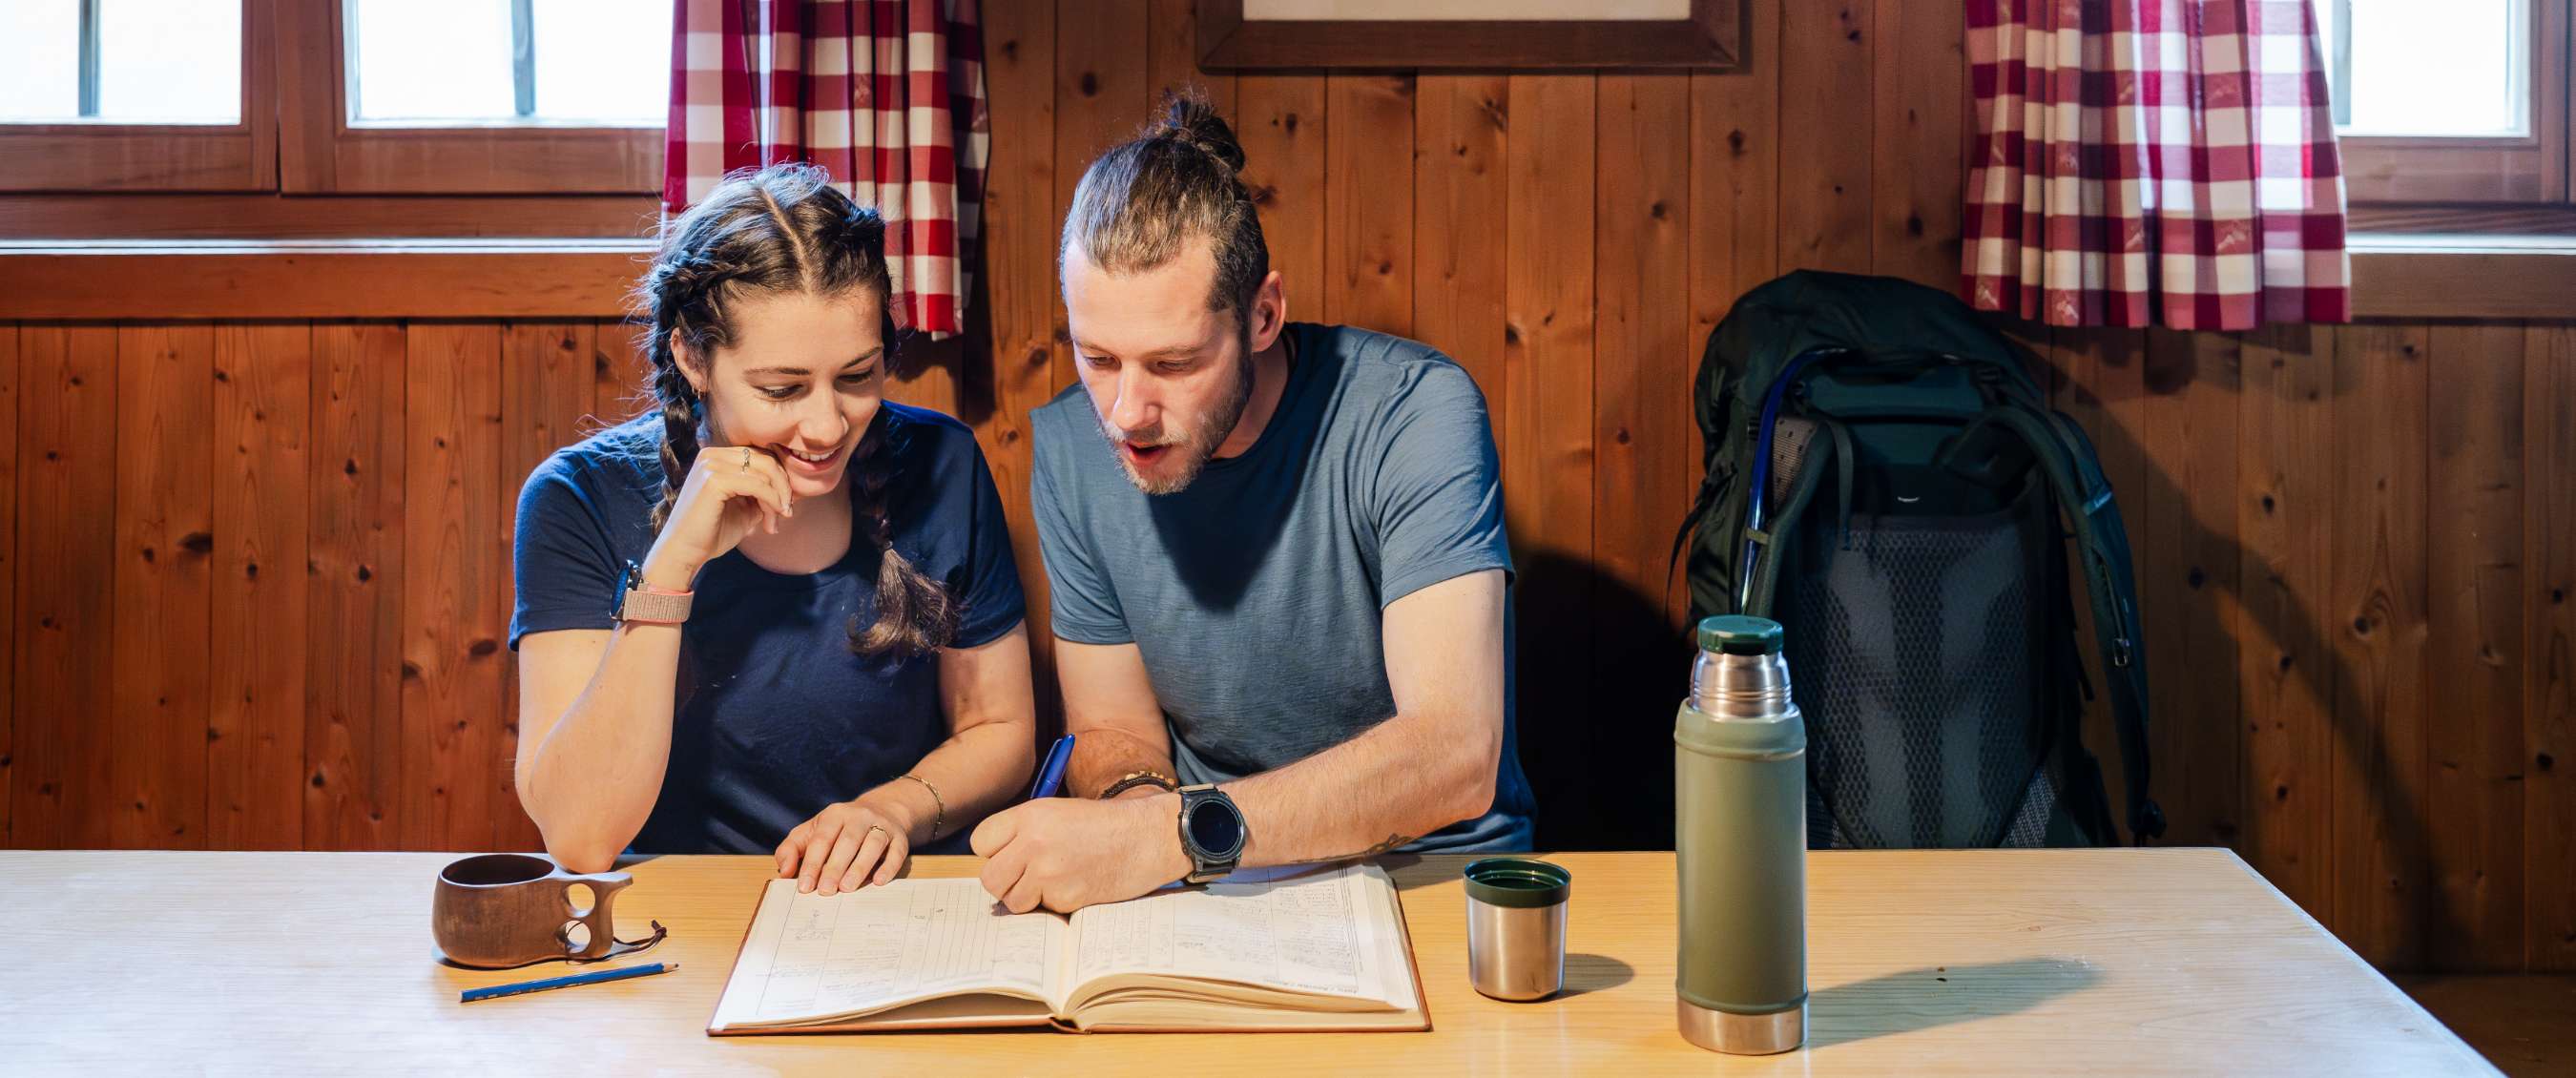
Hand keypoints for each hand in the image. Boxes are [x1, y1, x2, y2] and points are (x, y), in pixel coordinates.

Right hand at [642, 445, 794, 586]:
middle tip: (786, 513)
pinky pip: (758, 485)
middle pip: (766, 460)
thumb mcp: (744, 508)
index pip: (761, 457)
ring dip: (778, 499)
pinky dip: (771, 502)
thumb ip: (762, 493)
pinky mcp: (714, 480)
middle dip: (783, 488)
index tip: (784, 506)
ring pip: (765, 472)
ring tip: (774, 522)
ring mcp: (711, 465)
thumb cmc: (711, 533)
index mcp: (717, 457)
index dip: (779, 480)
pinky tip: (769, 521)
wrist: (684, 552)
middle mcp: (712, 455)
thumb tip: (788, 488)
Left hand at [776, 794, 916, 894]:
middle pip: (847, 841)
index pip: (822, 839)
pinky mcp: (900, 837)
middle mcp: (859, 816)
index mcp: (834, 814)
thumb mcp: (811, 832)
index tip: (805, 887)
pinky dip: (889, 867)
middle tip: (825, 891)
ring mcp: (882, 825)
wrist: (881, 810)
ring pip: (872, 844)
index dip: (812, 863)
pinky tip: (879, 881)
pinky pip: (896, 852)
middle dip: (835, 867)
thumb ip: (792, 849)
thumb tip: (784, 872)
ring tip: (847, 888)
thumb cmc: (838, 829)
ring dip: (860, 867)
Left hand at [970, 794, 1189, 913]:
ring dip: (1029, 898)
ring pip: (1012, 900)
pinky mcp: (1065, 897)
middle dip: (1006, 883)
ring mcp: (1048, 872)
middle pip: (990, 878)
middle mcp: (1033, 842)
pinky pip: (1042, 910)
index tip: (1012, 855)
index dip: (995, 852)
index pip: (980, 842)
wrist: (1145, 838)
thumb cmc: (1102, 826)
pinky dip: (1055, 904)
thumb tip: (994, 863)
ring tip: (1055, 881)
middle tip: (1028, 877)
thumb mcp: (1056, 812)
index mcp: (1029, 815)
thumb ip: (1022, 832)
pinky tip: (1076, 885)